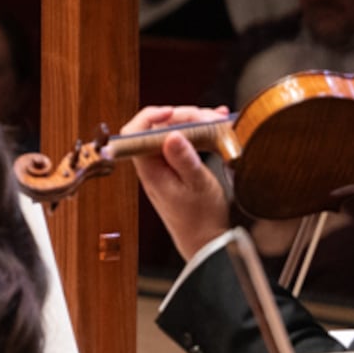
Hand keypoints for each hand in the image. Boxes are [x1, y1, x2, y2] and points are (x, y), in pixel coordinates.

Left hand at [114, 103, 235, 254]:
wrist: (206, 242)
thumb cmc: (201, 218)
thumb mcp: (197, 185)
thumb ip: (183, 160)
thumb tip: (171, 135)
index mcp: (149, 170)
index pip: (135, 133)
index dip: (150, 117)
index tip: (173, 110)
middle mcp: (152, 166)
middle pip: (157, 129)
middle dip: (183, 117)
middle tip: (210, 117)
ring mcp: (163, 167)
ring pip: (173, 134)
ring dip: (194, 123)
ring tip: (219, 118)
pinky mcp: (176, 168)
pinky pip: (183, 144)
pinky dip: (199, 133)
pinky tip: (216, 127)